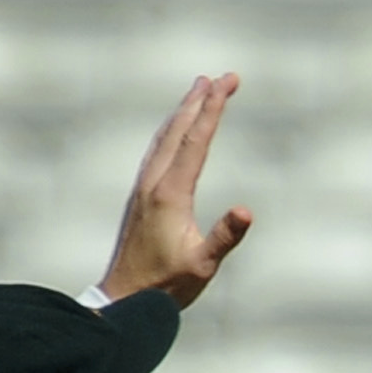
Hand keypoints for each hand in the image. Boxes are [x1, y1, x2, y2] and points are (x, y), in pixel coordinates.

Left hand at [97, 75, 254, 308]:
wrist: (124, 295)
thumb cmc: (166, 285)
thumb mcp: (202, 265)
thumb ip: (224, 237)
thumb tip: (246, 211)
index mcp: (170, 193)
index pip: (196, 140)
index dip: (212, 109)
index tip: (226, 84)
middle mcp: (153, 182)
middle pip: (178, 129)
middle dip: (200, 100)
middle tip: (221, 77)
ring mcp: (144, 186)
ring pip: (165, 136)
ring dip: (184, 111)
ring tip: (199, 91)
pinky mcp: (141, 195)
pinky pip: (157, 150)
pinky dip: (171, 130)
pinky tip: (175, 131)